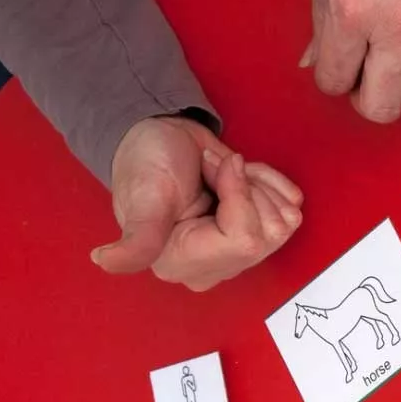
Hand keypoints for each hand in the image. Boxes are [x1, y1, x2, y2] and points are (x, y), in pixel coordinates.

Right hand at [91, 117, 303, 290]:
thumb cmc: (147, 162)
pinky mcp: (260, 230)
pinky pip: (293, 205)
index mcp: (183, 264)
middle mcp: (216, 264)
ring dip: (256, 183)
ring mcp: (241, 250)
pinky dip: (271, 181)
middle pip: (272, 232)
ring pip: (286, 219)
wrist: (161, 137)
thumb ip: (139, 236)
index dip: (239, 193)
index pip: (245, 240)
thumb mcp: (143, 196)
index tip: (213, 167)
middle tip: (210, 172)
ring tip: (220, 174)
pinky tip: (240, 177)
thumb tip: (107, 262)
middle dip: (246, 187)